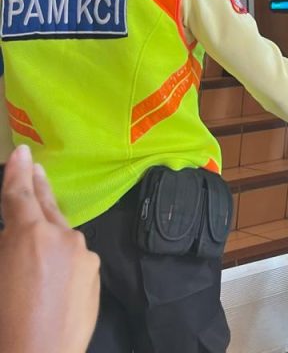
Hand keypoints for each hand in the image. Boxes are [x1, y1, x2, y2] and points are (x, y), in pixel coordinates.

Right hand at [0, 145, 99, 352]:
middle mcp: (63, 238)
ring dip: (49, 229)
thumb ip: (6, 244)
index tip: (20, 151)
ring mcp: (83, 257)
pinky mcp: (95, 276)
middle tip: (33, 166)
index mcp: (29, 235)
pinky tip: (49, 274)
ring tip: (36, 223)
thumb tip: (14, 232)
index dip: (17, 172)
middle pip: (47, 206)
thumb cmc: (2, 319)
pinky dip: (60, 257)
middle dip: (38, 186)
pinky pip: (74, 259)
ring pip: (62, 235)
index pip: (19, 195)